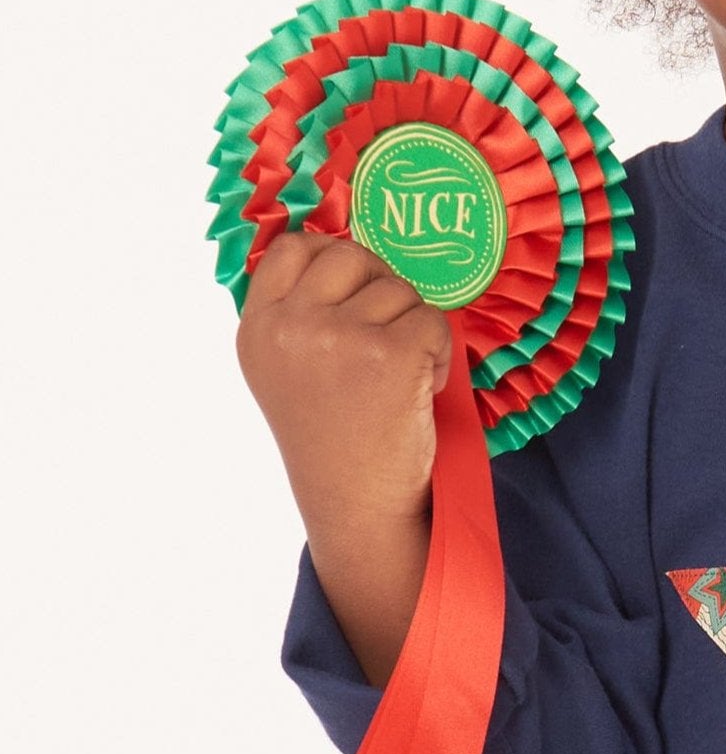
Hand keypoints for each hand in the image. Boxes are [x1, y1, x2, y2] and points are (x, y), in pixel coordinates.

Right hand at [237, 232, 452, 539]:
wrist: (358, 505)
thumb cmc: (333, 436)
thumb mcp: (285, 368)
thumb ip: (299, 311)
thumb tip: (338, 249)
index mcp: (258, 329)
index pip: (292, 247)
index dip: (331, 256)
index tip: (352, 290)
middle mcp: (290, 328)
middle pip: (350, 255)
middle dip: (380, 286)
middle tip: (383, 336)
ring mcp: (338, 337)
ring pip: (397, 289)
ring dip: (412, 326)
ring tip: (396, 377)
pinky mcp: (390, 354)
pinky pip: (432, 319)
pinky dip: (439, 351)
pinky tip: (420, 389)